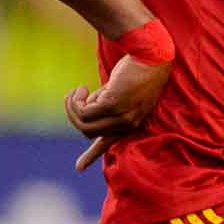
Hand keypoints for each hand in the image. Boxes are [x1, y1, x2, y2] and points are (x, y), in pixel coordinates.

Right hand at [63, 54, 171, 171]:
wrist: (150, 55)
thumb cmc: (136, 69)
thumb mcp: (119, 90)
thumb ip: (105, 103)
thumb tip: (87, 108)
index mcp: (130, 123)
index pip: (108, 143)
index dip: (91, 156)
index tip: (79, 168)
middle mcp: (126, 124)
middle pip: (88, 132)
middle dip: (74, 115)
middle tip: (73, 96)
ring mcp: (120, 116)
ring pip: (84, 124)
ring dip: (73, 107)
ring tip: (77, 91)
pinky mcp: (113, 105)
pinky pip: (85, 112)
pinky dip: (77, 101)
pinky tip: (81, 89)